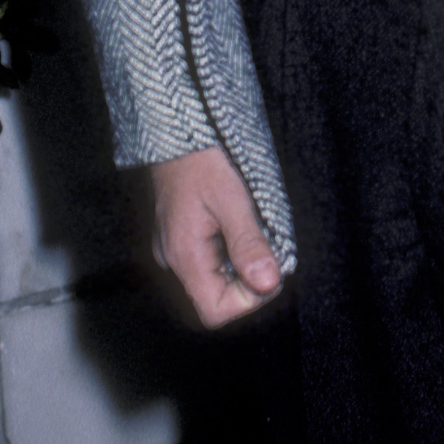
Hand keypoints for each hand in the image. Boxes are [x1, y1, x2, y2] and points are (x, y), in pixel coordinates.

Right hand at [150, 147, 284, 324]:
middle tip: (265, 243)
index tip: (269, 267)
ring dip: (241, 263)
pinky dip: (230, 251)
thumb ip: (249, 243)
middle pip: (216, 299)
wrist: (174, 131)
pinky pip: (209, 261)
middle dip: (248, 280)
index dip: (249, 299)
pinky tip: (235, 223)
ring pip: (214, 280)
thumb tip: (269, 283)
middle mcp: (174, 260)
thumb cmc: (201, 159)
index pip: (215, 311)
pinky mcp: (180, 239)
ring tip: (250, 227)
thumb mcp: (232, 197)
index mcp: (184, 255)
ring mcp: (175, 251)